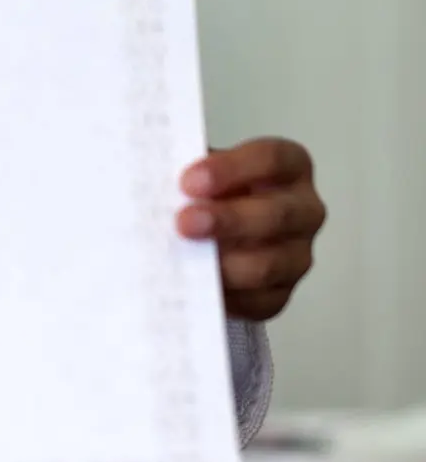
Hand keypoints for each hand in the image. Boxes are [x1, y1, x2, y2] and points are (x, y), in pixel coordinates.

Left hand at [177, 138, 323, 320]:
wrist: (214, 231)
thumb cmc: (211, 191)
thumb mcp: (205, 170)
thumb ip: (191, 174)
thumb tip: (156, 179)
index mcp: (291, 166)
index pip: (272, 159)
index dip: (231, 169)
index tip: (189, 181)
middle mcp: (305, 210)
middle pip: (276, 215)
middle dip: (228, 220)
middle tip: (184, 222)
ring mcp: (298, 255)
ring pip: (269, 264)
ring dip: (224, 264)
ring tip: (186, 259)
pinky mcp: (282, 293)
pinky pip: (258, 301)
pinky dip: (226, 297)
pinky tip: (197, 288)